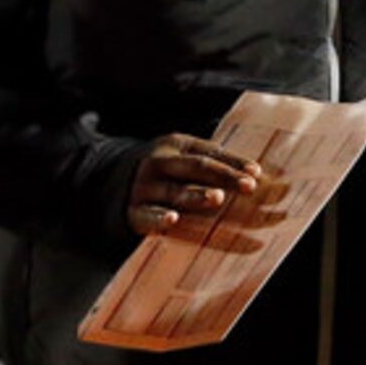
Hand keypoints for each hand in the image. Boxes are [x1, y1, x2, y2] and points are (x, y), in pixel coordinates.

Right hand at [128, 134, 261, 237]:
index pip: (209, 152)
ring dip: (196, 195)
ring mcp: (145, 186)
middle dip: (224, 176)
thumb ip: (212, 162)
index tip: (256, 173)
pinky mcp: (133, 210)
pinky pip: (147, 214)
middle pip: (196, 167)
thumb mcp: (180, 157)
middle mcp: (160, 162)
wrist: (108, 181)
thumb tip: (256, 175)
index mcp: (175, 145)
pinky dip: (159, 217)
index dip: (233, 162)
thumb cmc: (162, 172)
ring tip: (217, 197)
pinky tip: (173, 220)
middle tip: (248, 186)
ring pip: (174, 191)